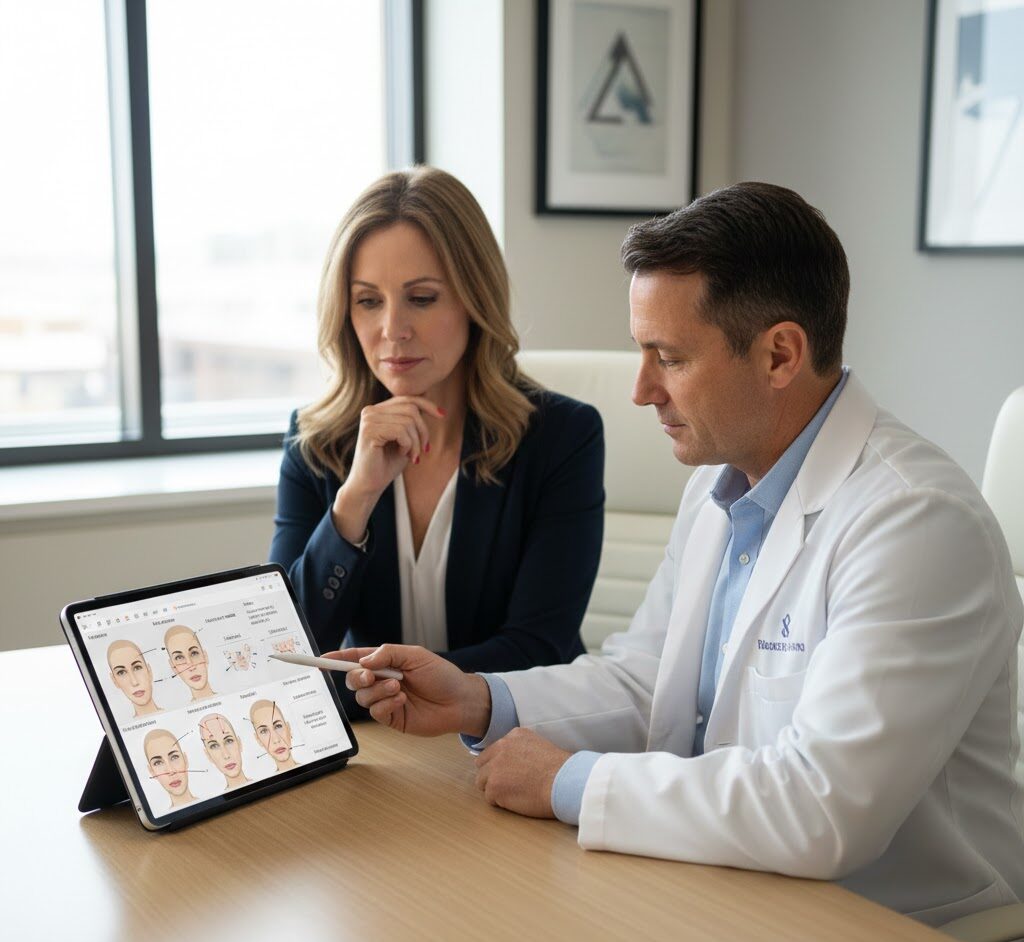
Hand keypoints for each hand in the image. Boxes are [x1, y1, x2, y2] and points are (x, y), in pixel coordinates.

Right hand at [325, 644, 490, 737]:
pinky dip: (385, 704)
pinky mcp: (391, 718)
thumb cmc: (441, 675)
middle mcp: (382, 681)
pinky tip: (402, 700)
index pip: (356, 659)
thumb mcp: (415, 655)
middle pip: (353, 679)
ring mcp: (385, 700)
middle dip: (356, 676)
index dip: (337, 658)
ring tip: (399, 688)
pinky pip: (375, 712)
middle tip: (371, 676)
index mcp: (386, 662)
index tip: (321, 659)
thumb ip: (388, 653)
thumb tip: (364, 661)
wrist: (460, 701)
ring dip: (377, 691)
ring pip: (362, 697)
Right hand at [331, 397, 444, 543]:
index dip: (427, 404)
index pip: (407, 398)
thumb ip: (413, 423)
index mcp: (378, 410)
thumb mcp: (405, 439)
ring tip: (412, 456)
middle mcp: (370, 411)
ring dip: (416, 442)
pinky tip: (401, 454)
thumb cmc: (387, 464)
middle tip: (423, 450)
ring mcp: (368, 420)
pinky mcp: (369, 431)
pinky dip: (408, 445)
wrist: (369, 485)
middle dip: (423, 430)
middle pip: (411, 409)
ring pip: (408, 421)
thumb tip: (431, 407)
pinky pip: (401, 431)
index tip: (442, 415)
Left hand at [474, 728, 571, 818]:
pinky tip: (517, 800)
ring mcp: (495, 767)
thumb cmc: (559, 770)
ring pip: (482, 781)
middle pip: (482, 764)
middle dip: (492, 775)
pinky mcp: (494, 786)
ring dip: (495, 789)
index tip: (509, 773)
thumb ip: (520, 749)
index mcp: (513, 736)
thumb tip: (510, 762)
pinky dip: (501, 802)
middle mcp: (501, 747)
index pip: (493, 751)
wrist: (564, 783)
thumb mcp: (539, 746)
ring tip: (514, 793)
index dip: (499, 765)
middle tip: (508, 785)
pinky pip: (490, 798)